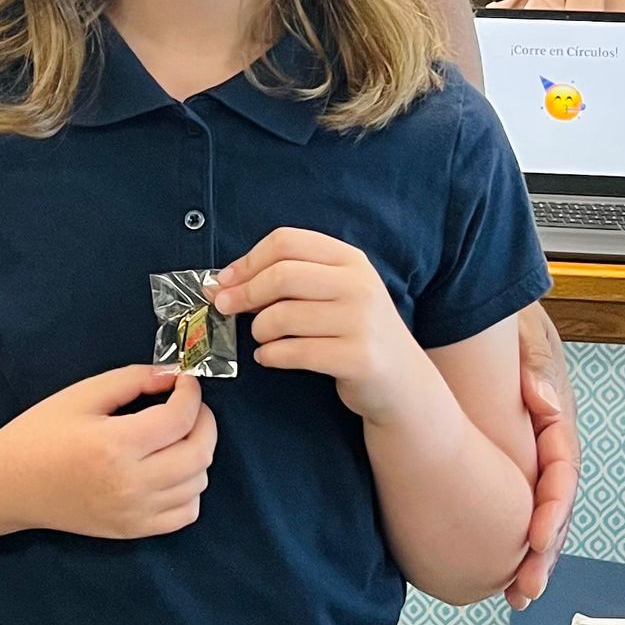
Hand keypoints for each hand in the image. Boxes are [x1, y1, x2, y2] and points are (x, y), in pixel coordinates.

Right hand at [0, 365, 216, 540]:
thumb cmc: (40, 434)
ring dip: (197, 454)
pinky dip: (190, 489)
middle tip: (189, 406)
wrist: (10, 485)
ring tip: (176, 437)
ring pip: (198, 483)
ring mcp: (135, 512)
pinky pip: (186, 513)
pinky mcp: (134, 530)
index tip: (185, 381)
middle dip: (205, 421)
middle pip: (199, 453)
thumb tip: (171, 375)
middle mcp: (132, 483)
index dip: (191, 393)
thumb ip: (130, 380)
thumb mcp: (81, 395)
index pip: (180, 419)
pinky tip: (171, 471)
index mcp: (116, 444)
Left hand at [213, 229, 435, 427]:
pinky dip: (270, 355)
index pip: (287, 242)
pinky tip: (269, 357)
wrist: (403, 383)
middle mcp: (360, 285)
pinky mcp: (358, 358)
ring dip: (259, 330)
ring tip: (262, 337)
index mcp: (350, 259)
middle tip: (225, 307)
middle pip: (282, 275)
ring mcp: (362, 321)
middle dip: (244, 293)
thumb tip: (221, 282)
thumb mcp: (334, 292)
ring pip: (283, 316)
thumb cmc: (354, 332)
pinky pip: (294, 352)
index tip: (224, 280)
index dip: (247, 261)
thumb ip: (288, 279)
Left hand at [506, 306, 577, 609]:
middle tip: (524, 588)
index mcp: (557, 421)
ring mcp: (531, 459)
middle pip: (556, 508)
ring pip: (539, 516)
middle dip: (544, 552)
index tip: (536, 540)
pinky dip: (513, 539)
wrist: (482, 318)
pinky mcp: (509, 466)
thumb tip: (541, 400)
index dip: (552, 510)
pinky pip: (515, 507)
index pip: (563, 475)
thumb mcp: (525, 338)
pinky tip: (500, 569)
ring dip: (532, 557)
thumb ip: (534, 368)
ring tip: (517, 594)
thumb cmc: (506, 328)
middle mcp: (549, 447)